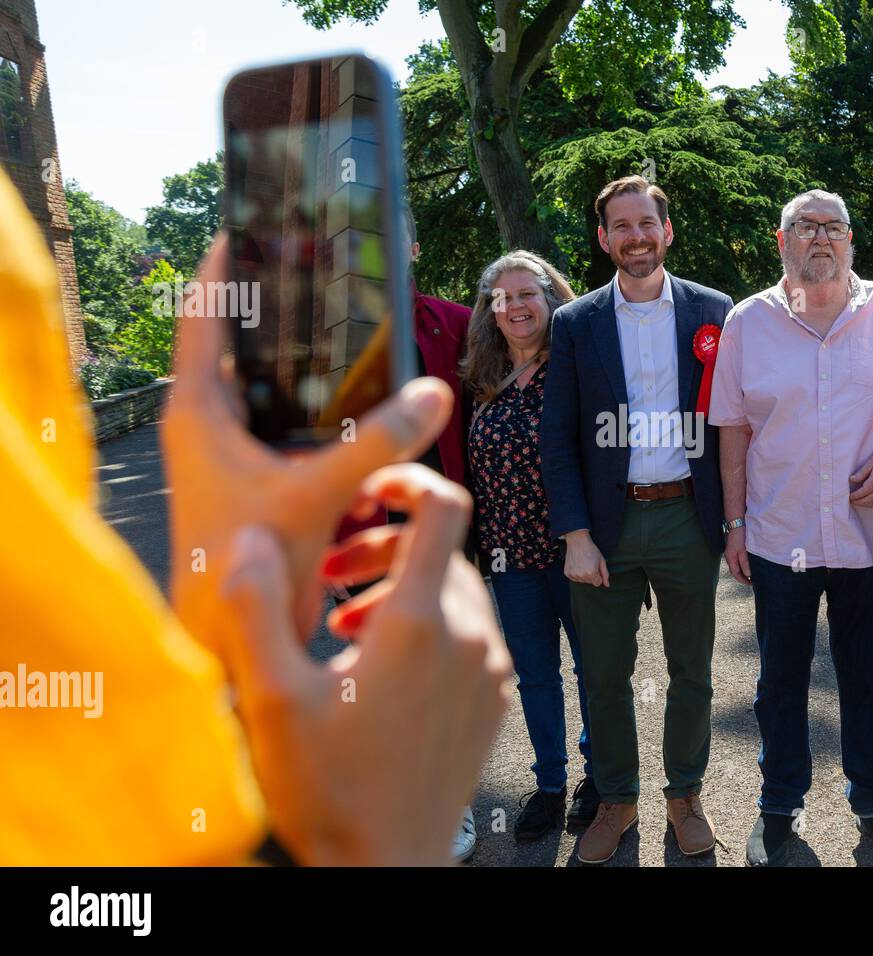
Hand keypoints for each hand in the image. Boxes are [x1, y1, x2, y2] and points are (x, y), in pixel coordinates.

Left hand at [163, 234, 450, 657]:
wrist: (225, 643)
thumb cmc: (248, 566)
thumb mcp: (317, 494)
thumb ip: (379, 442)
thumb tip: (437, 393)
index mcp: (199, 411)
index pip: (204, 313)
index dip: (227, 264)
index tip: (253, 222)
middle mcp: (206, 424)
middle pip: (238, 341)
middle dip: (279, 307)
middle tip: (323, 269)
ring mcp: (227, 453)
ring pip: (265, 385)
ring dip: (300, 360)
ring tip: (347, 324)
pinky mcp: (252, 479)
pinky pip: (285, 423)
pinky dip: (316, 407)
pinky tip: (357, 403)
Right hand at [219, 466, 511, 865]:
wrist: (390, 865)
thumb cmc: (330, 788)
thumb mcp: (272, 697)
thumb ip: (258, 607)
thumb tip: (255, 536)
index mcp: (420, 623)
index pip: (445, 507)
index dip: (411, 478)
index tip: (369, 483)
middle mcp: (469, 636)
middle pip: (442, 549)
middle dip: (384, 543)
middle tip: (330, 569)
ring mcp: (488, 670)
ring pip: (455, 591)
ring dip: (402, 586)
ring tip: (341, 619)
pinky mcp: (493, 699)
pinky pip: (469, 634)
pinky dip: (429, 625)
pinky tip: (376, 661)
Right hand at [564, 530, 608, 586]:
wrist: (578, 541)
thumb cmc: (591, 550)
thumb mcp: (601, 561)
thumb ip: (605, 574)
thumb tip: (607, 585)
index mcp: (592, 573)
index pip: (597, 583)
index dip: (598, 575)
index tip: (596, 567)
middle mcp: (582, 575)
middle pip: (589, 582)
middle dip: (591, 575)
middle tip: (589, 564)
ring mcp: (573, 574)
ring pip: (582, 581)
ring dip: (583, 575)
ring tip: (583, 564)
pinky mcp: (567, 573)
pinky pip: (574, 578)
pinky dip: (576, 573)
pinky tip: (577, 565)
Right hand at [724, 526, 750, 585]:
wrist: (737, 523)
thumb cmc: (739, 536)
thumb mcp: (743, 551)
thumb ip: (745, 563)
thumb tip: (748, 574)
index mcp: (730, 558)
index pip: (735, 573)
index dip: (742, 580)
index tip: (750, 584)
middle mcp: (729, 557)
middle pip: (735, 571)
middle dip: (743, 577)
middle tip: (752, 582)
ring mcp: (731, 553)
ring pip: (736, 566)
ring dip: (743, 572)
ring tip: (751, 575)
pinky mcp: (735, 549)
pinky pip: (738, 561)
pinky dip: (743, 565)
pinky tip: (748, 565)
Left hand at [849, 445, 872, 507]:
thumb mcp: (870, 462)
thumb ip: (861, 473)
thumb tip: (851, 480)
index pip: (865, 491)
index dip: (856, 495)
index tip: (849, 496)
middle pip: (870, 499)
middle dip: (859, 502)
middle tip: (851, 501)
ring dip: (865, 505)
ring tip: (857, 502)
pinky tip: (867, 503)